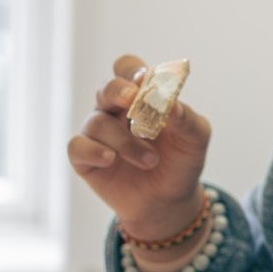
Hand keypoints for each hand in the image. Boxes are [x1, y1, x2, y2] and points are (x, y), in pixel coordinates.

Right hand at [66, 54, 212, 240]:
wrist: (169, 202)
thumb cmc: (180, 163)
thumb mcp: (195, 141)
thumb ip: (188, 120)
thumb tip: (174, 105)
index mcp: (141, 97)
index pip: (128, 69)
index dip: (132, 70)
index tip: (144, 79)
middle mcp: (116, 111)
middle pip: (107, 88)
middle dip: (118, 91)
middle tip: (133, 100)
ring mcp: (98, 134)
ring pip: (98, 121)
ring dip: (125, 141)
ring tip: (150, 160)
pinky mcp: (85, 158)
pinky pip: (78, 146)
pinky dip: (94, 150)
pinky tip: (111, 159)